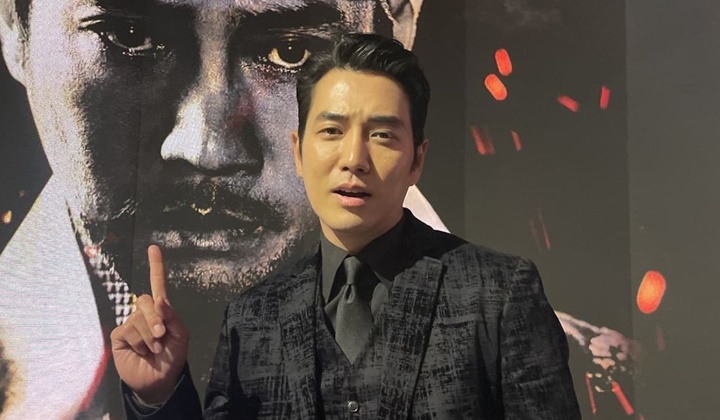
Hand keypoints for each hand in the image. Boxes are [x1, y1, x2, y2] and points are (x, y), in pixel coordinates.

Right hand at [111, 245, 188, 403]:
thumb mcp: (181, 337)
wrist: (159, 381)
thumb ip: (172, 317)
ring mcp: (131, 323)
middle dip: (155, 318)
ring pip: (138, 319)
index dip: (156, 266)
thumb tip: (159, 300)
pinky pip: (128, 331)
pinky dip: (139, 343)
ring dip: (150, 337)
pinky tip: (142, 351)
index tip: (153, 248)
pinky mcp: (119, 336)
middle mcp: (145, 314)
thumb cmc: (172, 358)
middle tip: (162, 336)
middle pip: (145, 300)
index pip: (158, 285)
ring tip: (154, 349)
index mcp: (162, 311)